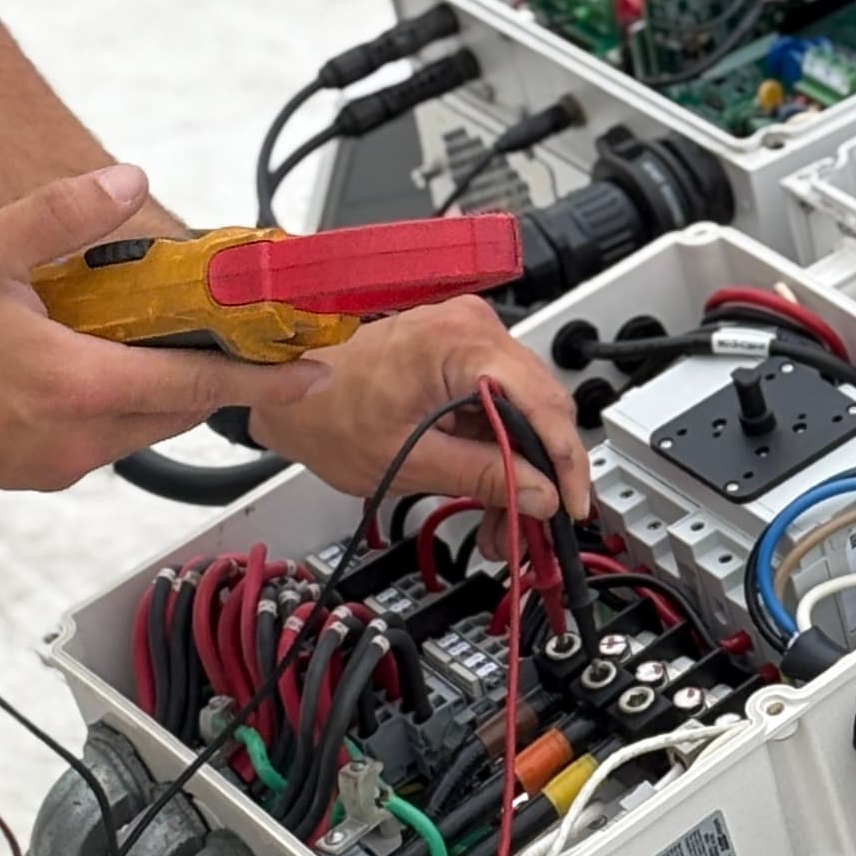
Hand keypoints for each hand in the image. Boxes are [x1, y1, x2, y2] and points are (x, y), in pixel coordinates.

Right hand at [0, 165, 283, 490]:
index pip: (197, 389)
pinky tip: (77, 364)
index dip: (264, 379)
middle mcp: (72, 442)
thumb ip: (61, 214)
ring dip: (149, 389)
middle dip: (202, 373)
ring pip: (134, 428)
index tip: (315, 373)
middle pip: (173, 410)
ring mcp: (49, 467)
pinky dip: (108, 406)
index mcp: (74, 389)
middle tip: (222, 332)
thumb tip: (123, 180)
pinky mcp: (26, 476)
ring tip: (133, 337)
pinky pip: (94, 442)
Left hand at [247, 295, 589, 526]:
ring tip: (501, 523)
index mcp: (461, 342)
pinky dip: (497, 449)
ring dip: (518, 469)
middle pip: (541, 408)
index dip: (566, 463)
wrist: (284, 392)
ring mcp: (467, 339)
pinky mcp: (458, 357)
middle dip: (539, 476)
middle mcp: (472, 328)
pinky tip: (489, 489)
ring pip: (523, 413)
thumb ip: (484, 477)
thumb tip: (540, 495)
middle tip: (531, 527)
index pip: (546, 403)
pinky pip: (498, 405)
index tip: (571, 507)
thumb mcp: (410, 461)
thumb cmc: (324, 411)